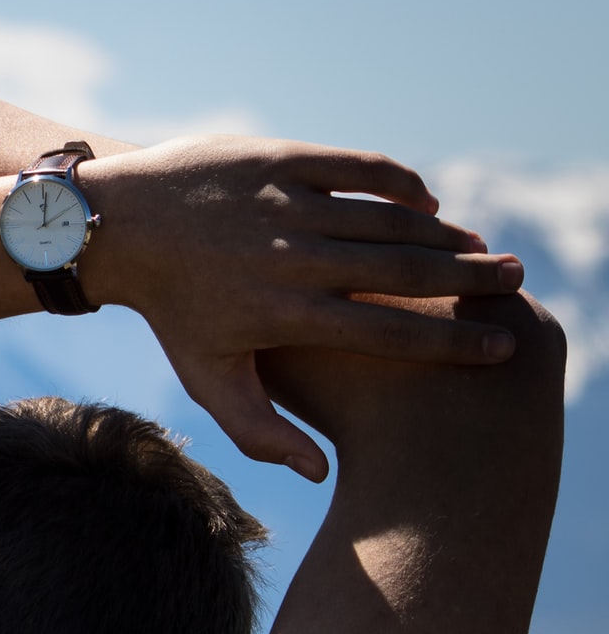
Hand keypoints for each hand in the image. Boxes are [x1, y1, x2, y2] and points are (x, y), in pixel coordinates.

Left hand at [79, 137, 525, 480]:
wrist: (118, 228)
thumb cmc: (172, 311)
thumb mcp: (207, 378)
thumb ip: (261, 431)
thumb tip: (320, 473)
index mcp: (283, 313)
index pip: (388, 332)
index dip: (452, 342)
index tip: (499, 347)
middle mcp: (290, 257)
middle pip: (404, 270)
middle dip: (470, 278)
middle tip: (514, 282)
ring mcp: (285, 203)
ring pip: (389, 217)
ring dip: (444, 230)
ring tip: (480, 246)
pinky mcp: (278, 159)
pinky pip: (359, 167)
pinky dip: (401, 182)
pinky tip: (426, 201)